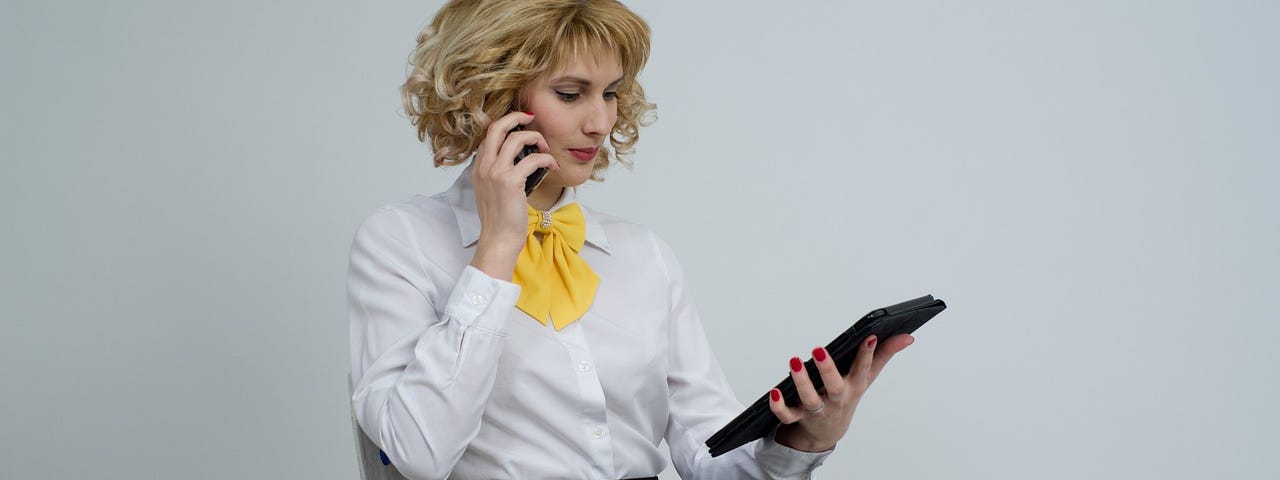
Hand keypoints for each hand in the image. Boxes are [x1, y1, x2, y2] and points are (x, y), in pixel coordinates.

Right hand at [468, 111, 558, 279]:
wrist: (499, 240)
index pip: (489, 135)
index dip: (505, 125)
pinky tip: (552, 164)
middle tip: (531, 118)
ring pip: (516, 138)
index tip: (521, 125)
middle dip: (516, 117)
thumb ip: (497, 174)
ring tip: (545, 147)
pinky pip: (532, 159)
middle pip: (497, 128)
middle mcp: (484, 167)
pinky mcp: (510, 181)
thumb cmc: (500, 220)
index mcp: (478, 168)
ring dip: (535, 138)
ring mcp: (495, 173)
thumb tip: (518, 161)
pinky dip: (546, 158)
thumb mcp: (491, 192)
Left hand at [768, 333, 914, 451]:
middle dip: (827, 369)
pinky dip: (780, 406)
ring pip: (810, 399)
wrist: (827, 432)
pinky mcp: (798, 417)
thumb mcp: (866, 377)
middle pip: (834, 386)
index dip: (868, 354)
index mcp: (854, 386)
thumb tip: (907, 336)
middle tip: (818, 349)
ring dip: (801, 382)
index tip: (869, 336)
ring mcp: (817, 409)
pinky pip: (787, 415)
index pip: (863, 369)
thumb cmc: (847, 395)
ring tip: (794, 362)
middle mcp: (836, 398)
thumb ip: (884, 355)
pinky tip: (775, 391)